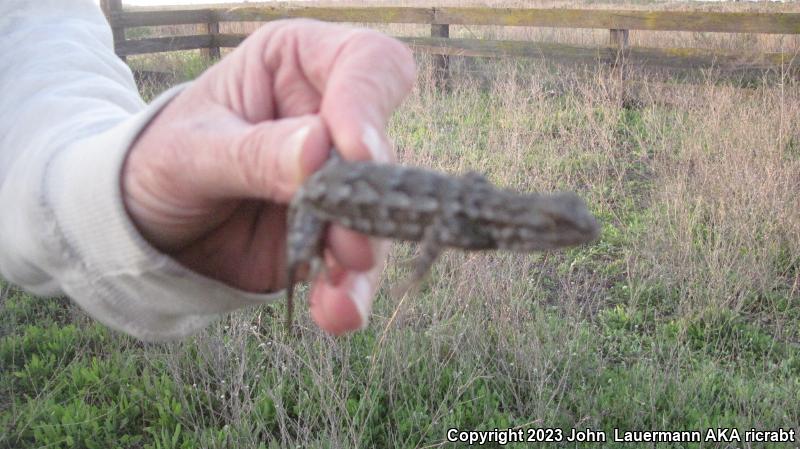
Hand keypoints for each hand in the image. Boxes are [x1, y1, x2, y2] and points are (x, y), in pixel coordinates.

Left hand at [121, 19, 415, 333]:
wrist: (148, 226)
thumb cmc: (159, 161)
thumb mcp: (190, 151)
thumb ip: (253, 153)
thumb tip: (319, 147)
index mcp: (298, 65)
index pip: (366, 63)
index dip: (369, 104)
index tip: (354, 152)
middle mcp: (331, 118)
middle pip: (381, 150)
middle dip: (367, 202)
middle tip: (348, 245)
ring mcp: (338, 181)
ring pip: (378, 216)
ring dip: (361, 259)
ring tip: (337, 296)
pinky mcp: (334, 233)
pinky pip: (357, 265)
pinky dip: (349, 291)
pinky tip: (335, 312)